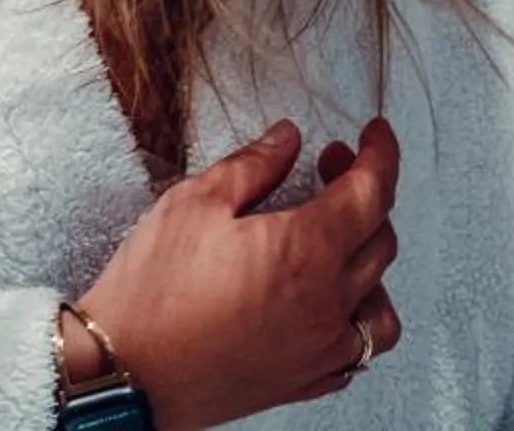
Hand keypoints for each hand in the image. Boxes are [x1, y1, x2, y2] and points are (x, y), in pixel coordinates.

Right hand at [70, 118, 401, 429]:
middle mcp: (329, 301)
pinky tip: (331, 301)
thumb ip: (250, 166)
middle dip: (364, 193)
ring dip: (370, 261)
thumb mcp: (192, 204)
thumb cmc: (153, 292)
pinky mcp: (308, 379)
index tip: (375, 134)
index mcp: (306, 249)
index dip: (380, 154)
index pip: (371, 192)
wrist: (130, 371)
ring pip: (382, 301)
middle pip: (380, 239)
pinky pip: (360, 349)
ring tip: (337, 240)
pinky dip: (358, 316)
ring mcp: (323, 347)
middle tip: (330, 167)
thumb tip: (286, 139)